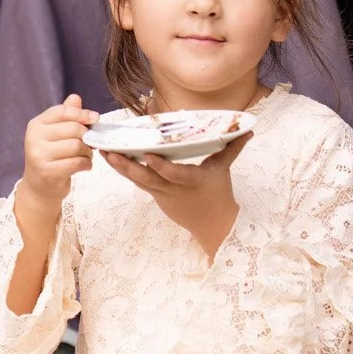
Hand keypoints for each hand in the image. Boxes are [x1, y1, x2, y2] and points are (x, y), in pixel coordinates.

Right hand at [12, 94, 97, 232]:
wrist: (39, 186)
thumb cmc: (51, 156)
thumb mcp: (55, 134)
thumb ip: (66, 115)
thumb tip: (75, 98)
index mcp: (36, 125)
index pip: (62, 112)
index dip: (82, 114)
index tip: (95, 119)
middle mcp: (33, 138)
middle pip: (74, 129)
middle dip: (87, 137)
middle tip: (89, 145)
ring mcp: (38, 156)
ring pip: (77, 146)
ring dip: (88, 152)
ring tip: (86, 156)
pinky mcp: (47, 172)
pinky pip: (77, 163)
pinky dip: (86, 164)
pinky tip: (84, 166)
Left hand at [101, 133, 251, 257]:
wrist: (212, 224)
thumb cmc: (218, 193)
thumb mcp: (223, 169)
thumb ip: (232, 147)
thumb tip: (249, 129)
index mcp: (191, 181)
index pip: (174, 174)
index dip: (160, 166)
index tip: (147, 155)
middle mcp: (173, 188)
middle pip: (147, 178)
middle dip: (127, 166)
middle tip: (109, 151)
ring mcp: (161, 194)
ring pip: (137, 180)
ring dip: (119, 167)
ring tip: (103, 152)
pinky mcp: (155, 196)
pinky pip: (138, 183)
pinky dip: (125, 171)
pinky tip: (111, 159)